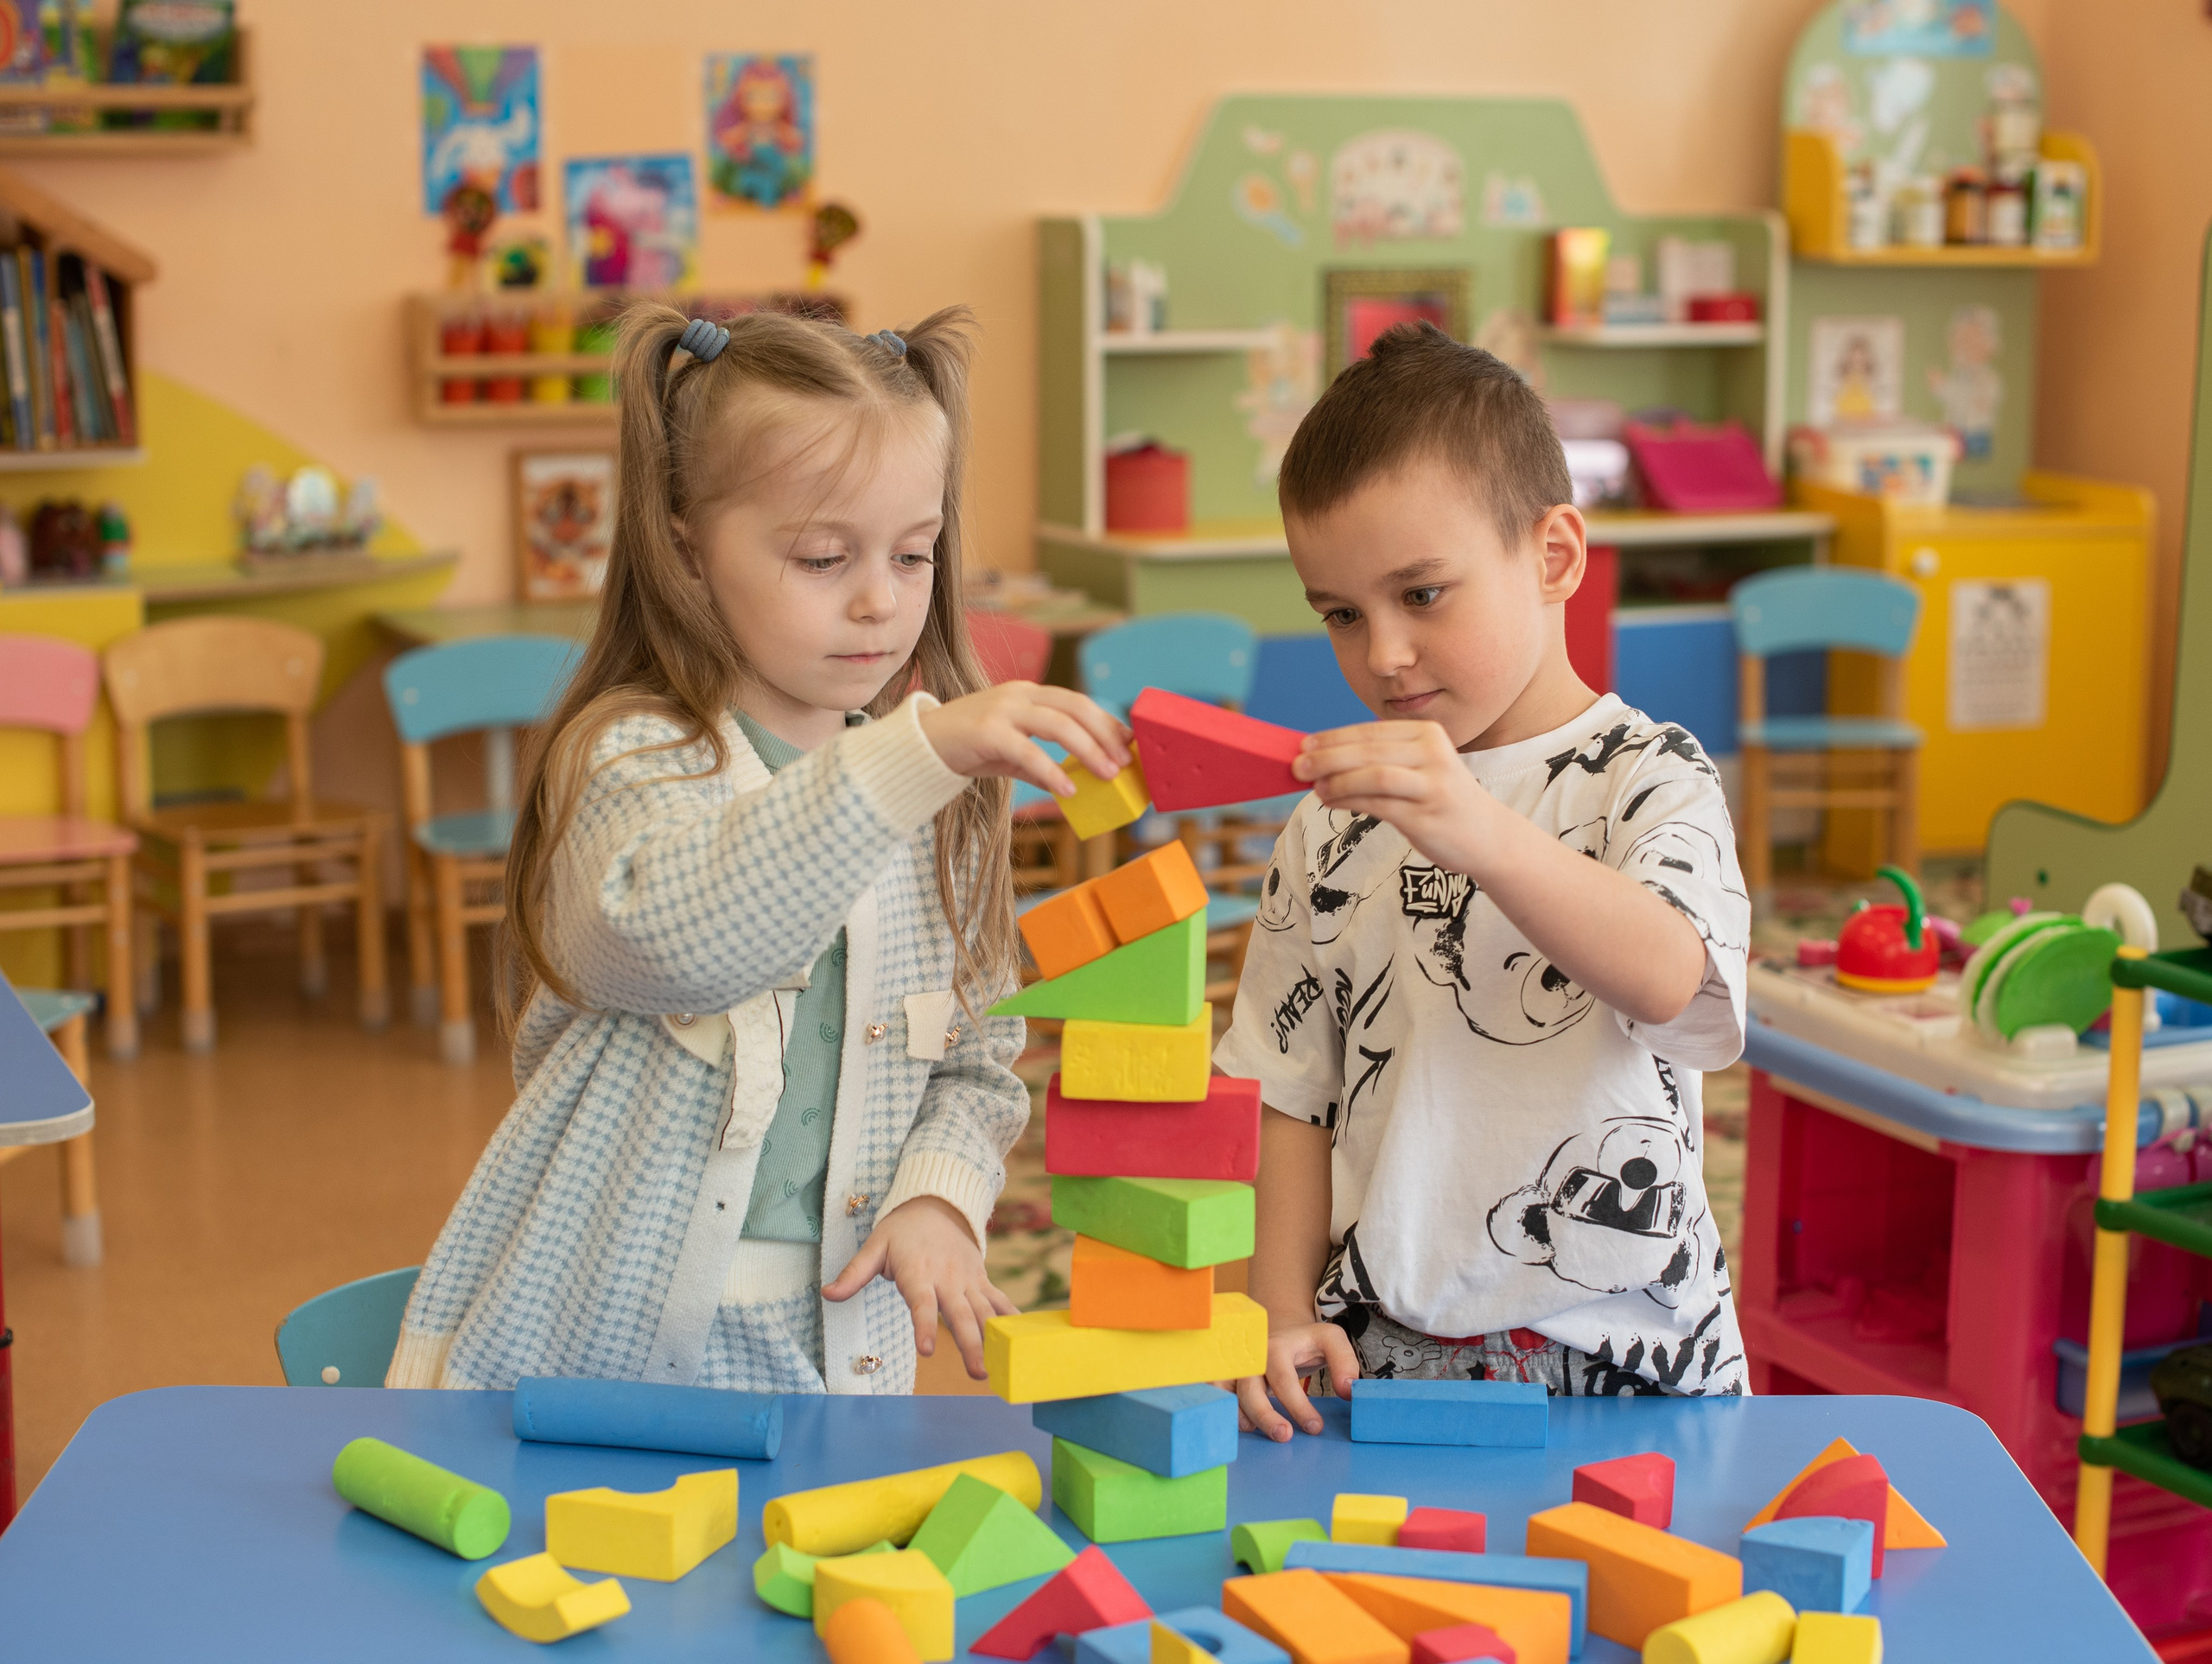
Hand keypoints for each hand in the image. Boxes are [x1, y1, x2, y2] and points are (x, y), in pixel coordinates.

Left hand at [822, 1195, 1015, 1379]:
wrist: (938, 1204)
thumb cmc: (901, 1231)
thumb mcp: (875, 1246)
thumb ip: (854, 1273)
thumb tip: (827, 1293)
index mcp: (918, 1271)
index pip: (922, 1303)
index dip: (926, 1325)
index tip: (929, 1350)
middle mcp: (947, 1278)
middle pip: (961, 1315)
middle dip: (971, 1345)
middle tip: (977, 1373)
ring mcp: (969, 1280)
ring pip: (985, 1312)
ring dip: (994, 1340)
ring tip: (1000, 1368)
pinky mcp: (982, 1280)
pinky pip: (1000, 1301)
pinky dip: (1013, 1319)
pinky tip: (1022, 1342)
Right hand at [919, 682, 1129, 799]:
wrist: (919, 746)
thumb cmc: (967, 748)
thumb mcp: (1010, 753)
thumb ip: (1040, 762)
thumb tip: (1075, 784)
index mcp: (1028, 694)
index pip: (1077, 701)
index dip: (1106, 720)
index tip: (1129, 743)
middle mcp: (1018, 695)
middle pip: (1075, 707)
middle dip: (1105, 734)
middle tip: (1124, 762)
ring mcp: (1002, 710)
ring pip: (1058, 724)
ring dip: (1088, 750)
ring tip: (1107, 775)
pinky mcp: (986, 732)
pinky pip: (1028, 751)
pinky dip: (1051, 770)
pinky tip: (1068, 790)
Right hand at [1232, 1321, 1359, 1440]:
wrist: (1280, 1330)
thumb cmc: (1306, 1340)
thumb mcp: (1331, 1339)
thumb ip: (1344, 1361)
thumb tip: (1348, 1391)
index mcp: (1276, 1347)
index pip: (1282, 1379)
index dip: (1297, 1405)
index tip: (1315, 1427)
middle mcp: (1250, 1358)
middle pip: (1249, 1389)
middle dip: (1264, 1416)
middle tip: (1285, 1436)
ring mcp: (1236, 1369)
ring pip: (1229, 1395)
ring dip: (1240, 1416)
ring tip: (1257, 1432)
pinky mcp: (1228, 1379)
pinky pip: (1218, 1397)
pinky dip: (1226, 1411)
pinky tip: (1245, 1425)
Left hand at [1292, 720, 1499, 876]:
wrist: (1486, 835)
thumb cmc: (1441, 799)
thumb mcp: (1418, 768)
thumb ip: (1380, 760)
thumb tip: (1323, 759)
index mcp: (1427, 734)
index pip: (1370, 732)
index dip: (1333, 737)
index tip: (1302, 745)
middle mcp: (1432, 754)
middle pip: (1368, 750)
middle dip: (1327, 757)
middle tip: (1297, 766)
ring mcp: (1432, 784)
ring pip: (1374, 775)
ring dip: (1338, 780)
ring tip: (1315, 788)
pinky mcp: (1427, 815)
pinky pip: (1380, 804)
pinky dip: (1350, 802)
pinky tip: (1332, 802)